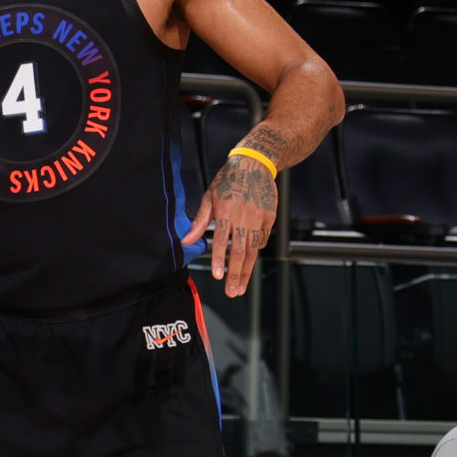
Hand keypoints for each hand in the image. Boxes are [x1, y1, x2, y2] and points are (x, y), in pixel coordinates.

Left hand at [183, 145, 277, 297]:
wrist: (256, 163)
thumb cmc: (228, 180)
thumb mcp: (210, 197)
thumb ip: (200, 221)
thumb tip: (186, 241)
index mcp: (226, 211)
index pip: (223, 240)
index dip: (220, 259)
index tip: (218, 276)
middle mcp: (244, 216)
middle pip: (241, 250)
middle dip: (236, 274)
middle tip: (232, 292)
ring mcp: (260, 217)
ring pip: (254, 250)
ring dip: (247, 270)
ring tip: (240, 287)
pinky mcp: (270, 217)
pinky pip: (263, 239)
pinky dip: (256, 252)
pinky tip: (249, 263)